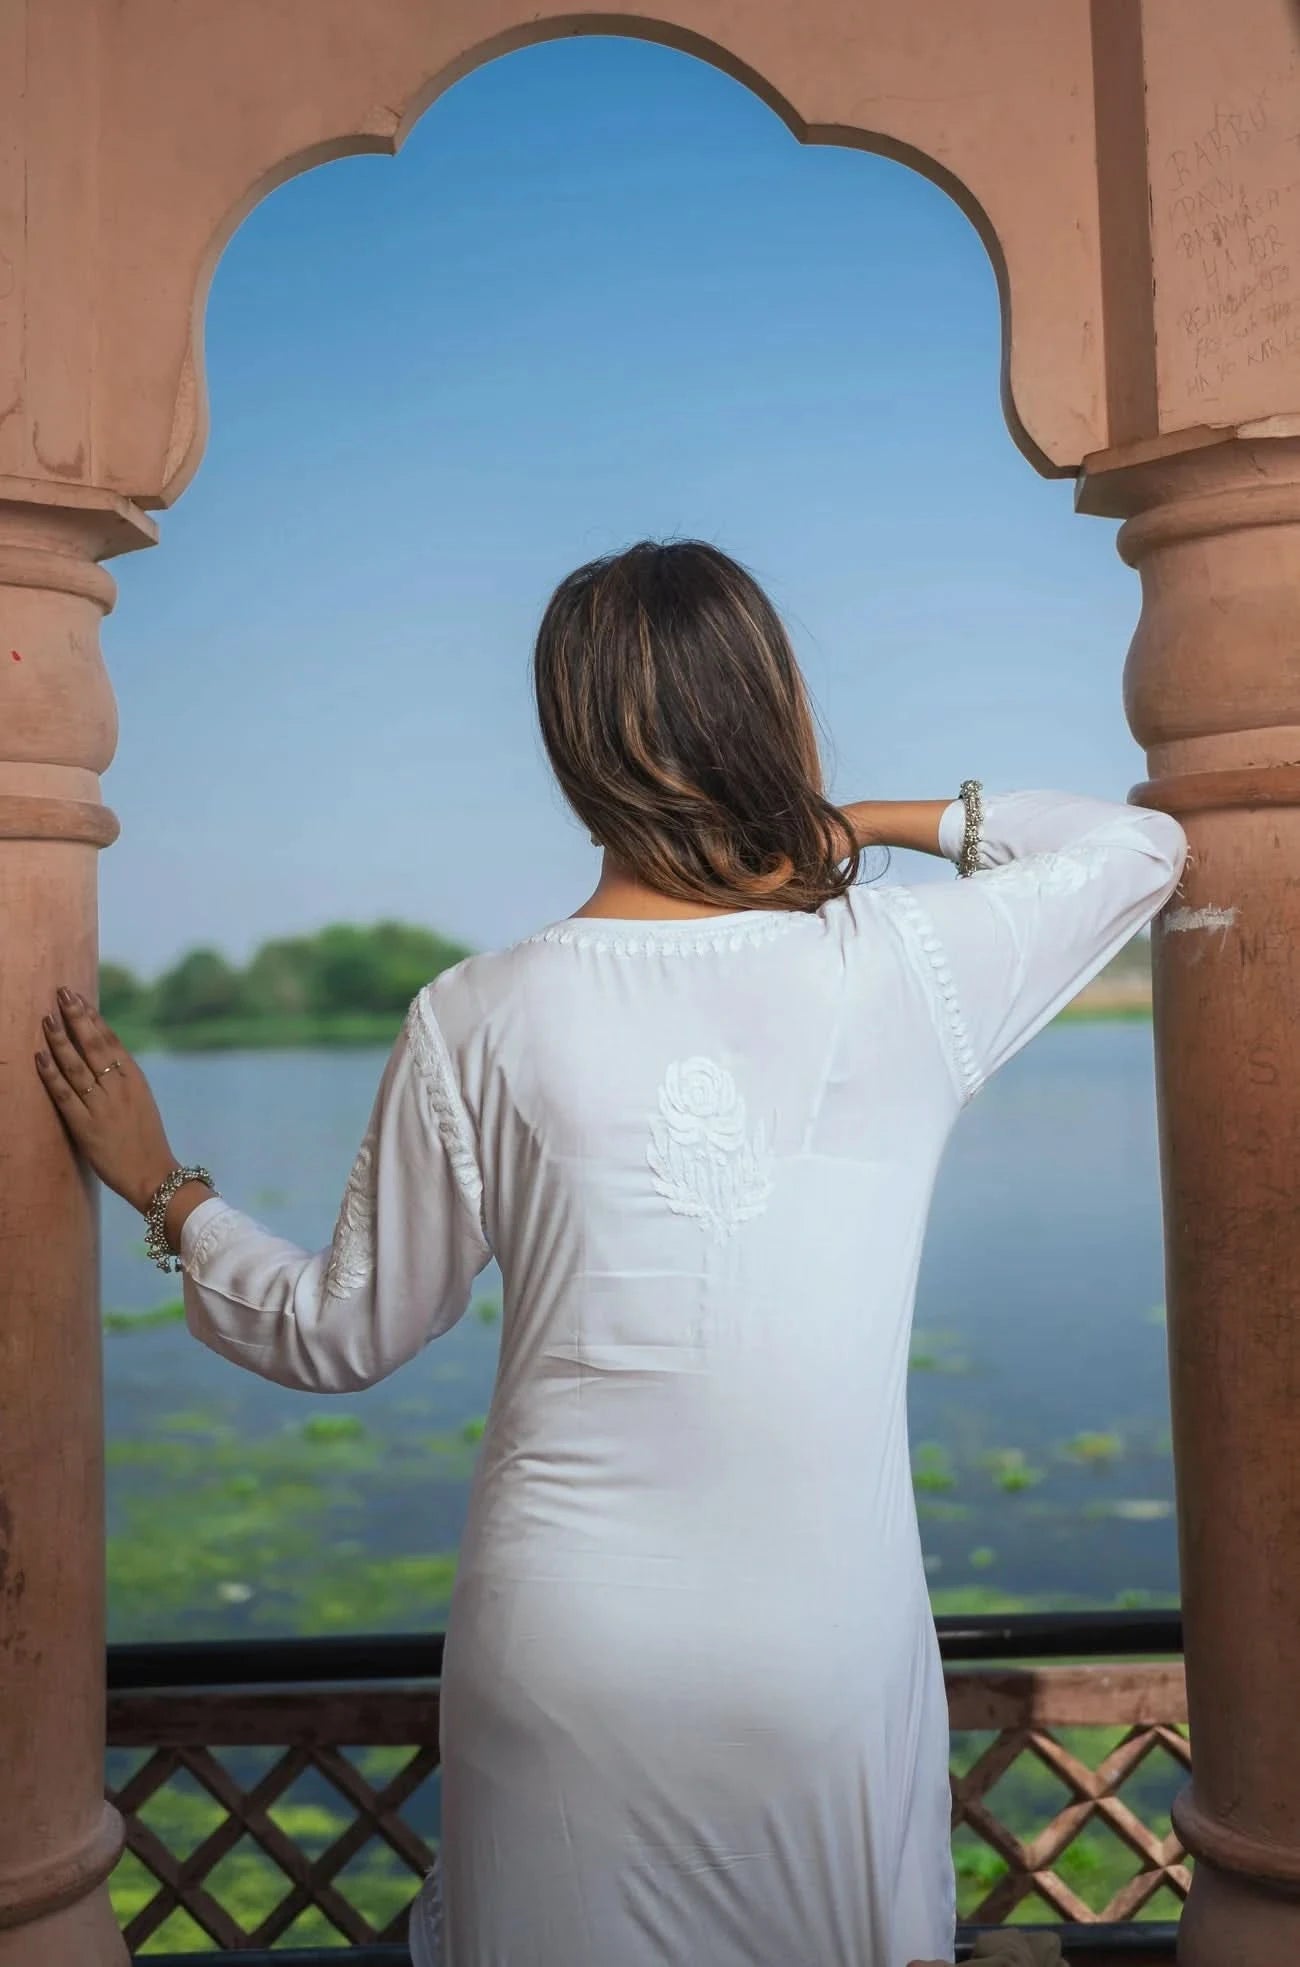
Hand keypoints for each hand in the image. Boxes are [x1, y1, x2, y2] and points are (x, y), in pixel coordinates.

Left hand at [34, 988, 178, 1212]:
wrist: (153, 1174)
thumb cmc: (145, 1139)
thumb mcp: (141, 1101)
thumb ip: (122, 1079)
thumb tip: (100, 1057)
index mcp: (134, 1079)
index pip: (110, 1040)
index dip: (92, 1017)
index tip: (78, 998)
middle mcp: (118, 1087)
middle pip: (93, 1045)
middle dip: (76, 1017)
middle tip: (61, 994)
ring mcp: (102, 1105)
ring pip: (76, 1065)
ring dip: (60, 1039)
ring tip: (47, 1019)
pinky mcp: (85, 1126)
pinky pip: (65, 1095)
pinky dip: (51, 1074)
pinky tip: (40, 1057)